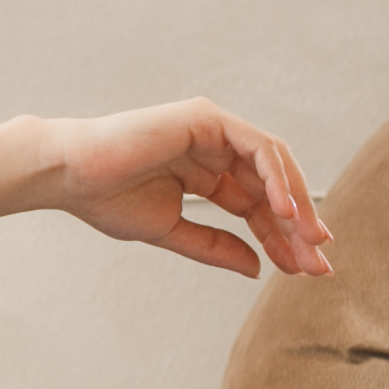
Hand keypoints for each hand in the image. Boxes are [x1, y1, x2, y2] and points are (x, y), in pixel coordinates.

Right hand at [45, 100, 333, 278]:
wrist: (70, 176)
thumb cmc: (107, 200)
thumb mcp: (172, 232)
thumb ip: (214, 246)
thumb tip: (258, 269)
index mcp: (207, 172)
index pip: (258, 206)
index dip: (283, 238)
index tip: (305, 270)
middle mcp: (216, 147)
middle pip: (272, 187)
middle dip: (298, 226)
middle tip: (319, 263)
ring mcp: (213, 129)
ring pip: (274, 164)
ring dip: (296, 203)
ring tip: (309, 241)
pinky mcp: (207, 118)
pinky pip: (256, 146)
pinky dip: (276, 177)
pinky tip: (284, 211)